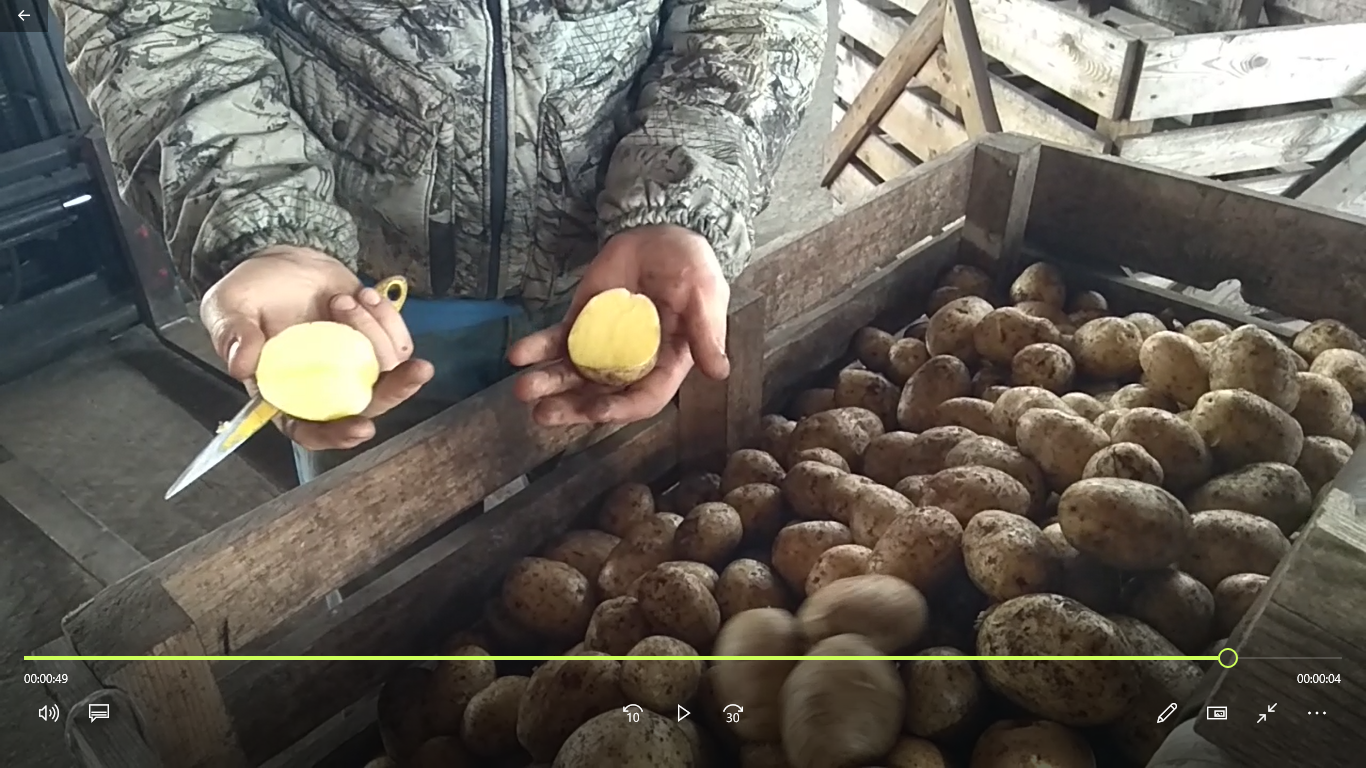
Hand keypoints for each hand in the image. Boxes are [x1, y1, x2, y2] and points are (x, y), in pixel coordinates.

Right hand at [200, 246, 432, 449]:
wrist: (284, 260)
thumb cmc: (252, 292)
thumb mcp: (228, 308)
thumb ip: (232, 335)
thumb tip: (241, 364)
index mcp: (285, 393)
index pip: (310, 429)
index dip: (335, 435)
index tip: (360, 428)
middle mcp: (324, 386)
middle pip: (365, 407)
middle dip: (394, 392)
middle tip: (416, 371)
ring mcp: (354, 365)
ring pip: (386, 369)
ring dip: (373, 331)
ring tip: (342, 300)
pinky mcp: (375, 341)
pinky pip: (398, 342)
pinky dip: (388, 318)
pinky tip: (364, 295)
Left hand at [509, 225, 729, 425]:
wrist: (661, 235)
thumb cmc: (691, 267)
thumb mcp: (705, 294)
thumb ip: (707, 332)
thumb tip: (719, 371)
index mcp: (665, 364)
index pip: (643, 397)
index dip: (620, 408)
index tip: (595, 412)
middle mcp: (630, 363)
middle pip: (600, 395)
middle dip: (572, 407)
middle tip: (542, 413)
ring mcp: (601, 345)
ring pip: (572, 374)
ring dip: (548, 383)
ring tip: (521, 389)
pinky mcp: (580, 324)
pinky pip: (556, 341)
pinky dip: (536, 348)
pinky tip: (517, 353)